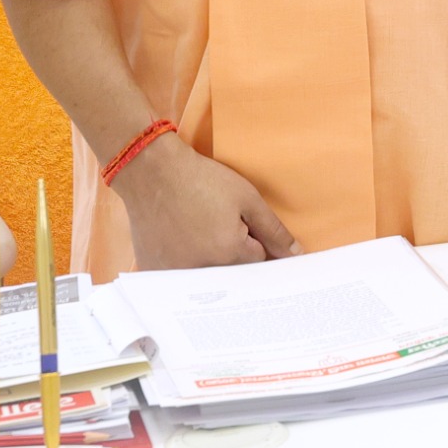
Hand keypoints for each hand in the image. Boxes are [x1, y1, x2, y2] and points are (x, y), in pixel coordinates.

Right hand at [112, 136, 300, 268]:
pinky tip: (180, 241)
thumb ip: (273, 230)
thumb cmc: (202, 180)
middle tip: (220, 227)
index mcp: (229, 252)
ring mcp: (175, 272)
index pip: (257, 260)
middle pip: (232, 273)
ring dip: (208, 262)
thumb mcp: (247, 199)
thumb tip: (294, 255)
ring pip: (205, 276)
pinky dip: (183, 264)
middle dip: (234, 255)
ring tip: (199, 232)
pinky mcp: (154, 268)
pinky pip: (178, 276)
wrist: (152, 172)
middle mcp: (202, 268)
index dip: (255, 241)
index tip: (245, 227)